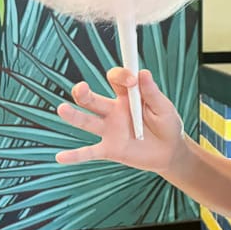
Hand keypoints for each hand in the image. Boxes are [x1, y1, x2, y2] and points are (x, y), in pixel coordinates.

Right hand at [55, 68, 186, 173]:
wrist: (170, 152)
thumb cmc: (167, 125)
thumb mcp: (164, 108)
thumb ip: (152, 93)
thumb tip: (143, 72)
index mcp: (126, 97)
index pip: (115, 80)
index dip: (121, 76)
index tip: (131, 80)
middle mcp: (112, 111)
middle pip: (92, 99)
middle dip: (83, 93)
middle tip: (81, 88)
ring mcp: (109, 130)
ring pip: (86, 122)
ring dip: (73, 116)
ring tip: (62, 109)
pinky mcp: (109, 150)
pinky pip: (89, 153)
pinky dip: (75, 156)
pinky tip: (60, 157)